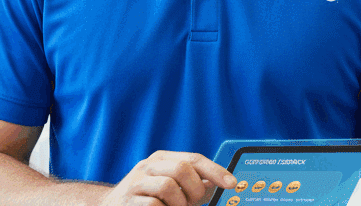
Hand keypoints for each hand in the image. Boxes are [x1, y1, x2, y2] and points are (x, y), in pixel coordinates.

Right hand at [101, 151, 235, 205]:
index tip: (232, 184)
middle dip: (194, 189)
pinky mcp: (128, 201)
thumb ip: (193, 184)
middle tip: (192, 203)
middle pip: (181, 169)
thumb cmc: (149, 199)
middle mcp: (148, 166)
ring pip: (168, 187)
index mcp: (162, 159)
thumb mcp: (171, 187)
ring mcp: (136, 183)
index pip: (194, 158)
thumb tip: (221, 184)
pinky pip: (154, 205)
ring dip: (179, 204)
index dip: (215, 171)